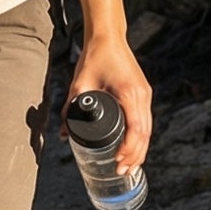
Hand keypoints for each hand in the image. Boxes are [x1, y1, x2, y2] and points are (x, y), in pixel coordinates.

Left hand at [63, 33, 152, 170]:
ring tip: (129, 167)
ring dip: (140, 149)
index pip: (135, 129)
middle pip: (145, 134)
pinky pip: (145, 121)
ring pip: (148, 129)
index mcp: (129, 94)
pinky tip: (134, 148)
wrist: (108, 36)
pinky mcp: (143, 93)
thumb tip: (62, 133)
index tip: (118, 163)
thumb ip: (70, 108)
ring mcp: (145, 95)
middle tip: (122, 173)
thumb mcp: (79, 83)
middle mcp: (141, 96)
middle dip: (135, 156)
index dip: (129, 149)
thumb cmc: (94, 57)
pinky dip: (141, 138)